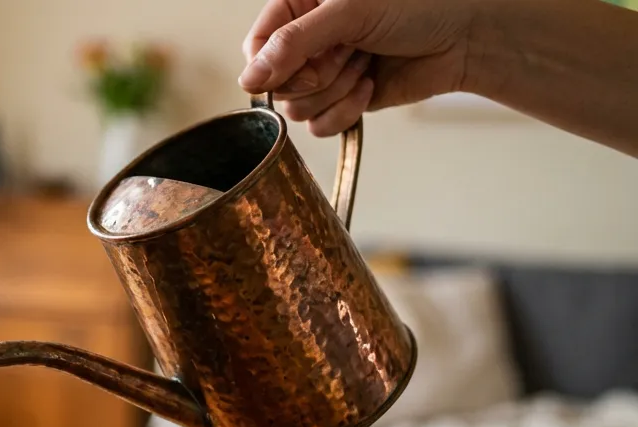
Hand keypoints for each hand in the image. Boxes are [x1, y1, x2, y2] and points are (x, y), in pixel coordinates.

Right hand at [239, 0, 478, 135]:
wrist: (466, 37)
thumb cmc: (418, 5)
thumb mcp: (348, 12)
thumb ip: (292, 44)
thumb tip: (248, 79)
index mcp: (300, 6)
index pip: (257, 45)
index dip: (272, 65)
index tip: (303, 65)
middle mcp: (308, 42)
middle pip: (276, 83)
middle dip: (317, 75)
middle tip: (350, 52)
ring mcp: (324, 73)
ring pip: (298, 108)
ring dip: (337, 89)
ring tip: (366, 62)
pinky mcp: (342, 101)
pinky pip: (320, 126)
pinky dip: (346, 110)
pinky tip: (371, 84)